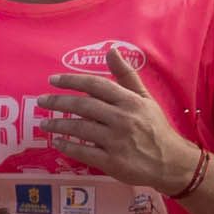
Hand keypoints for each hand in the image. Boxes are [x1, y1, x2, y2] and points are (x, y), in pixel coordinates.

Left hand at [42, 46, 194, 192]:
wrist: (172, 162)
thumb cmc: (155, 128)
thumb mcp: (145, 99)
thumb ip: (126, 76)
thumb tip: (111, 50)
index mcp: (130, 101)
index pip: (96, 84)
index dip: (72, 80)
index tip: (53, 80)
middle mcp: (122, 118)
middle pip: (83, 105)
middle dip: (58, 102)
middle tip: (41, 101)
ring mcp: (116, 140)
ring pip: (79, 128)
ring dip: (58, 124)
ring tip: (44, 123)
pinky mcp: (112, 161)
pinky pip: (82, 152)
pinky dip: (67, 146)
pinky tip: (57, 143)